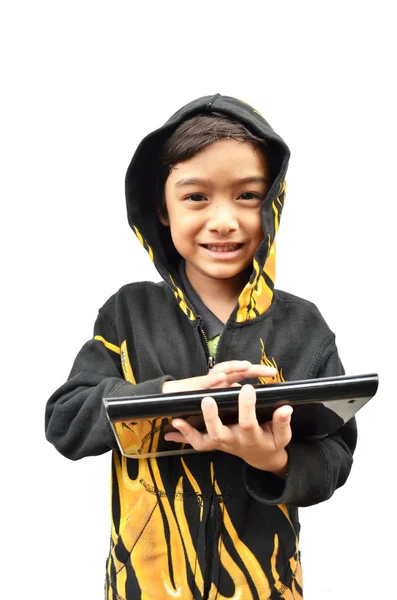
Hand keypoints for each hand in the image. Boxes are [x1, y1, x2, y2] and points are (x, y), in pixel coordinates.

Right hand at [162, 360, 276, 392]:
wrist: (171, 396)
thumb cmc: (196, 398)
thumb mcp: (218, 401)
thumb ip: (231, 397)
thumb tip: (250, 401)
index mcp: (224, 381)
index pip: (243, 373)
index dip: (258, 371)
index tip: (274, 373)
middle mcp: (217, 378)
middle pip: (237, 369)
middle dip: (253, 368)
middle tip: (271, 371)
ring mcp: (207, 381)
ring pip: (222, 370)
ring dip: (234, 367)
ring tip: (247, 366)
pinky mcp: (195, 386)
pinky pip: (205, 382)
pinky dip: (213, 379)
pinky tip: (221, 378)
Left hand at [164, 384, 292, 475]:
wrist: (261, 457)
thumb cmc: (272, 442)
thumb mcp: (282, 435)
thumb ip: (282, 422)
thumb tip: (286, 408)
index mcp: (252, 437)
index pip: (248, 422)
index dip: (247, 406)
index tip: (247, 387)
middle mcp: (233, 441)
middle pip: (219, 433)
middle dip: (211, 417)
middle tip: (207, 399)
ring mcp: (221, 443)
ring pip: (203, 441)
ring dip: (189, 432)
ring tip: (177, 419)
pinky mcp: (213, 443)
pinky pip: (197, 443)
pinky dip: (184, 437)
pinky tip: (171, 430)